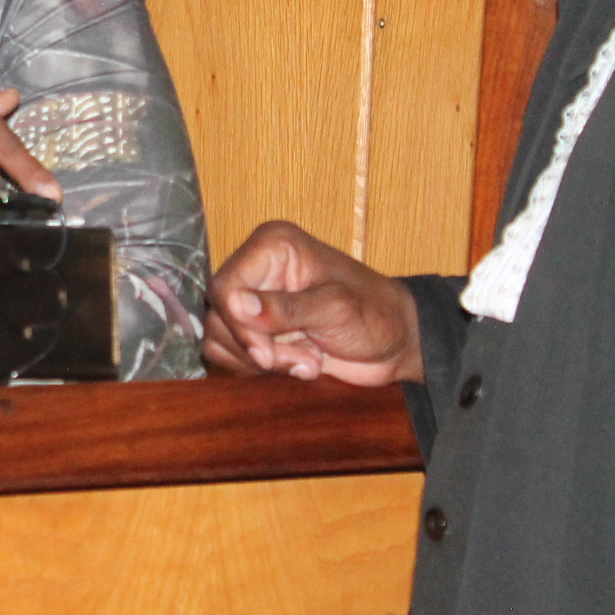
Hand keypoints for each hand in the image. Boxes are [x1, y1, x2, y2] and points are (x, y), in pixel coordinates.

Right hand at [203, 220, 422, 384]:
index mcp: (272, 247)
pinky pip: (228, 352)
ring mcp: (254, 300)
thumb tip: (234, 304)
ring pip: (219, 336)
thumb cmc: (377, 315)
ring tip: (307, 362)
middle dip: (256, 347)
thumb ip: (285, 308)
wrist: (396, 344)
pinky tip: (297, 364)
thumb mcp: (336, 309)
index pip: (225, 286)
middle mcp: (256, 269)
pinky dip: (258, 368)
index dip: (240, 324)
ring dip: (261, 361)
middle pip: (218, 314)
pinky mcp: (256, 328)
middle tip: (303, 361)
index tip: (267, 355)